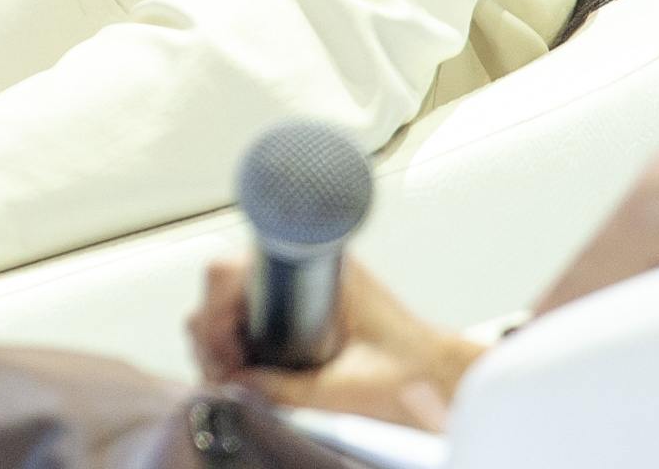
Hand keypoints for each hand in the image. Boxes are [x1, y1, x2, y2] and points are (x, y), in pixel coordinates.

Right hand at [188, 254, 478, 434]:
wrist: (445, 380)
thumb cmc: (416, 373)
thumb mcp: (345, 389)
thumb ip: (286, 389)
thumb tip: (236, 387)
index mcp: (318, 272)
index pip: (235, 269)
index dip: (215, 311)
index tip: (220, 348)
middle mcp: (307, 271)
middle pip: (225, 284)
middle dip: (212, 331)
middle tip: (222, 370)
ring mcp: (304, 290)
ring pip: (234, 301)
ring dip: (222, 339)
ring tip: (230, 375)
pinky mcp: (305, 311)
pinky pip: (253, 318)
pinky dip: (239, 344)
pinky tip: (244, 372)